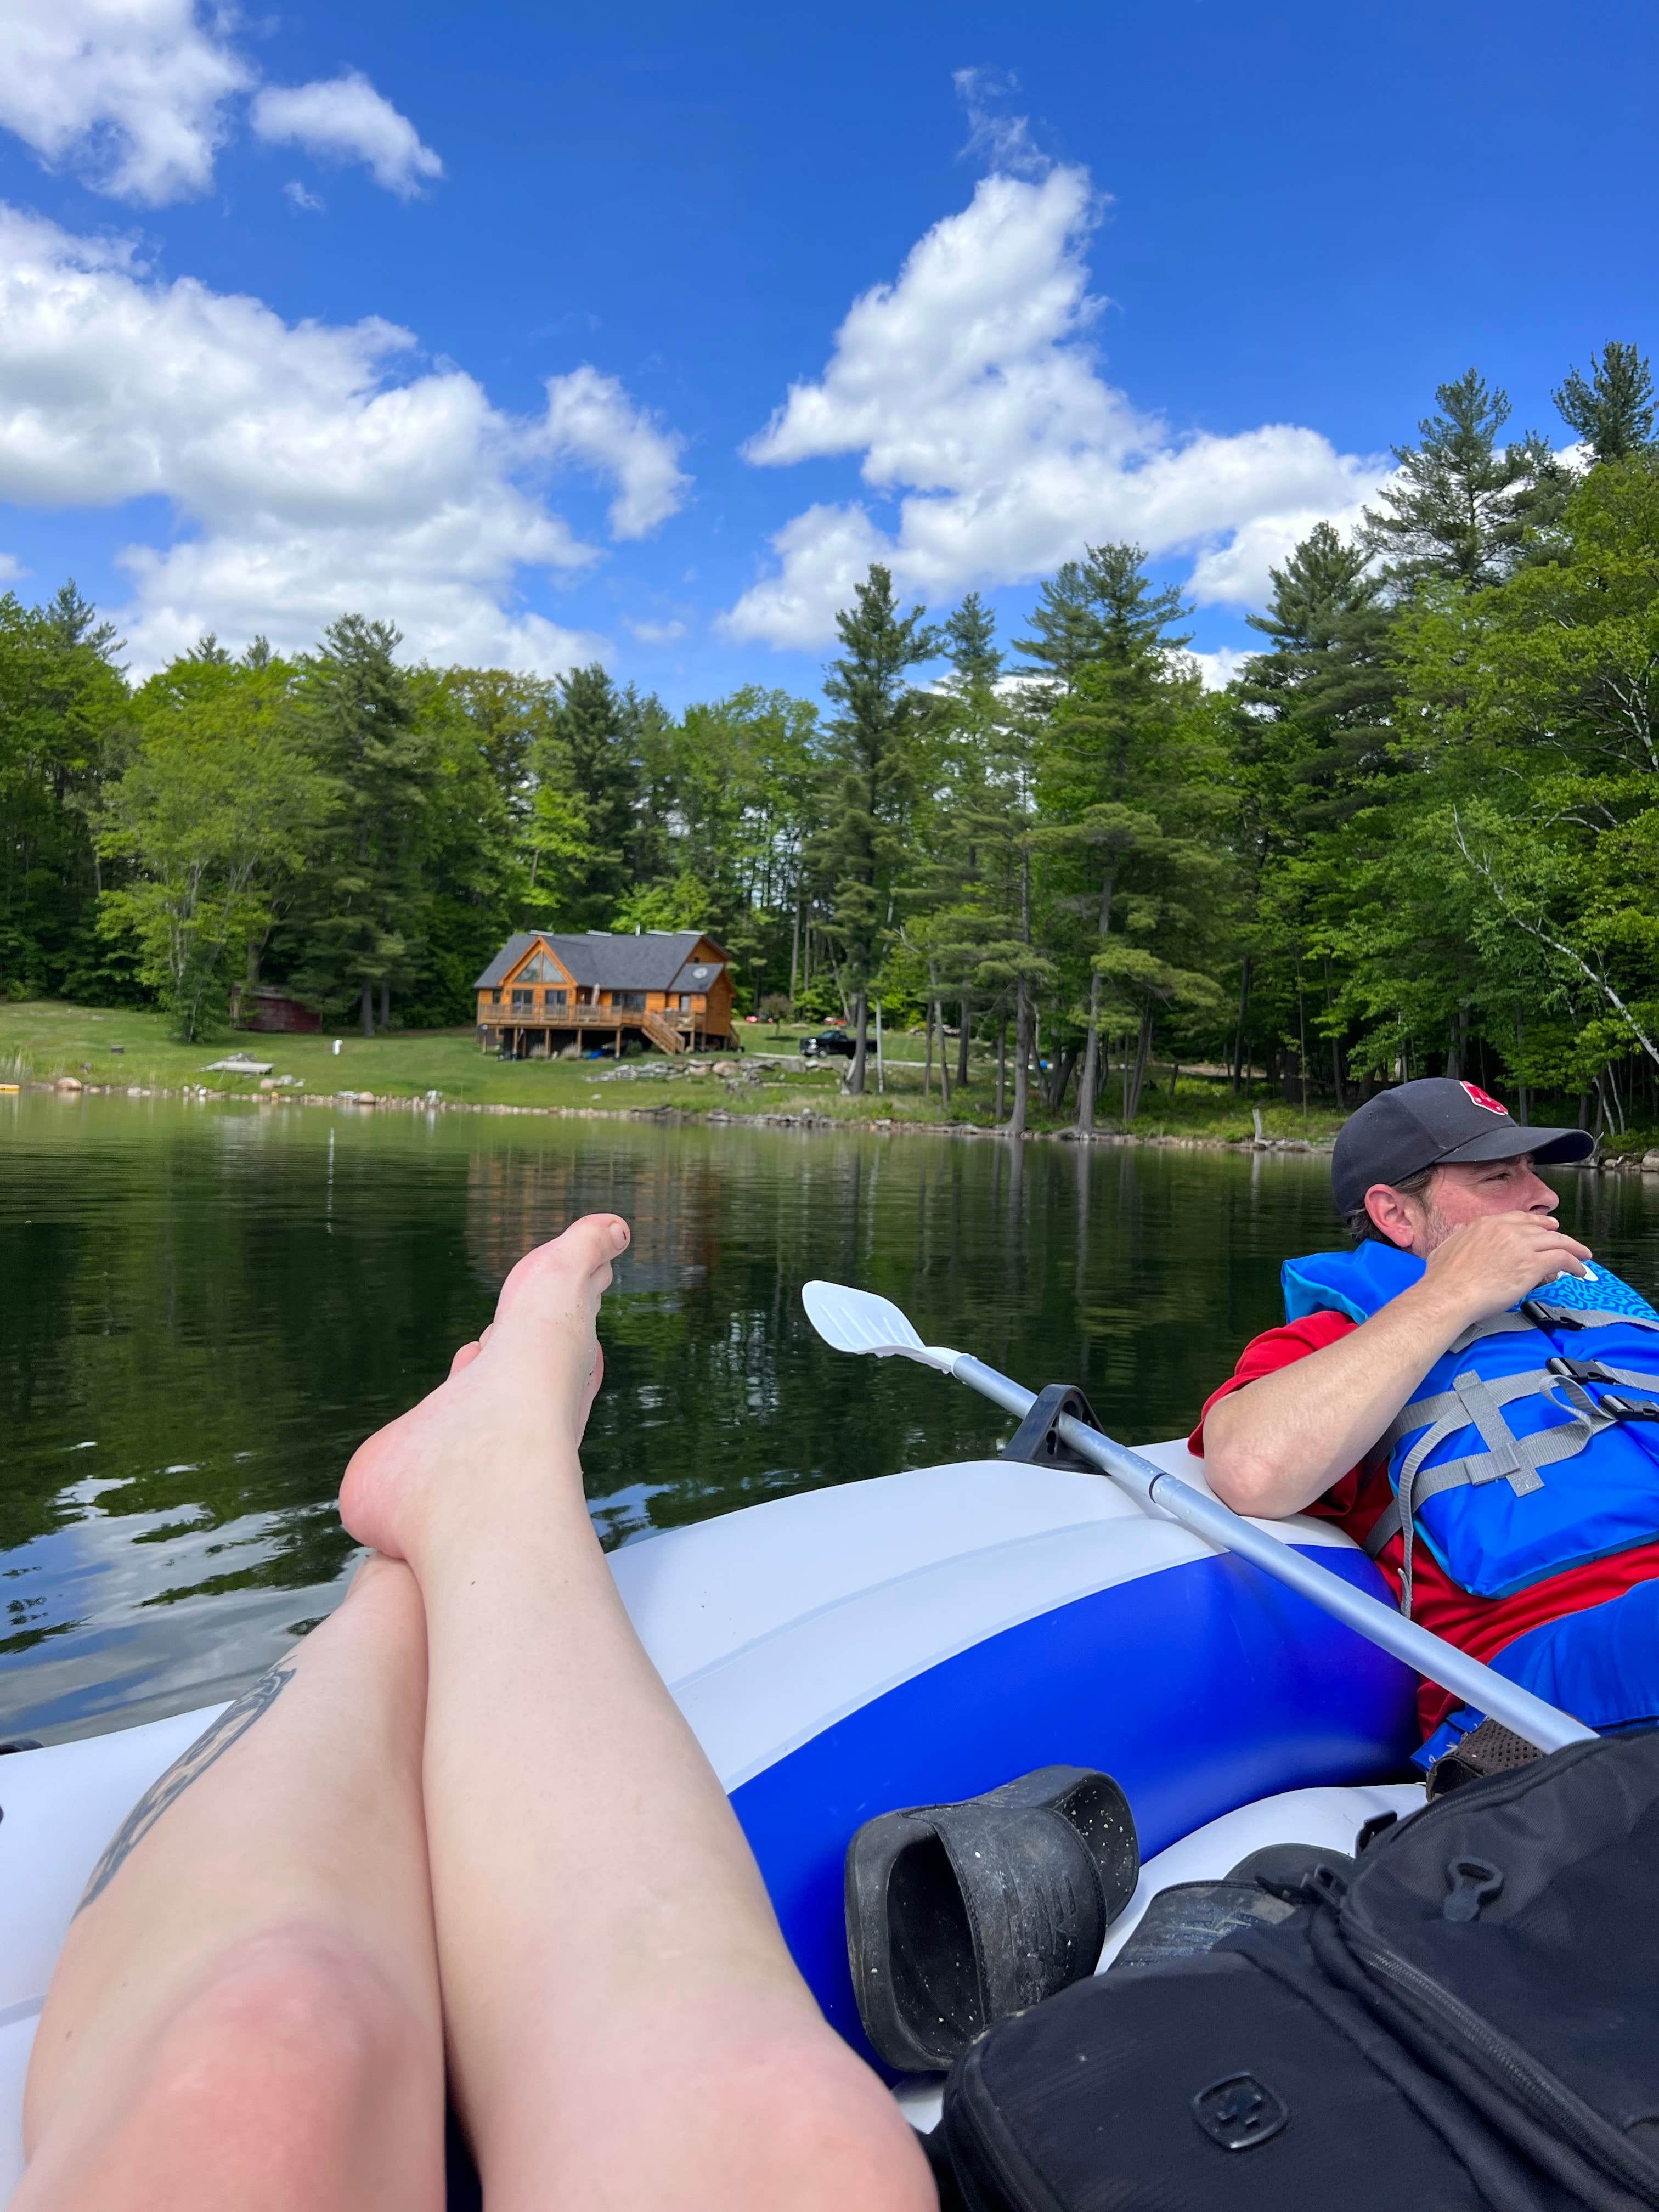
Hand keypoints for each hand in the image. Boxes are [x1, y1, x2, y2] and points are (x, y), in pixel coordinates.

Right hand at [1416, 1212, 1592, 1330]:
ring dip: (1574, 1249)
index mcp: (1486, 1224)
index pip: (1520, 1218)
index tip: (1547, 1226)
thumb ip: (1459, 1235)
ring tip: (1584, 1256)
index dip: (1537, 1222)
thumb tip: (1461, 1229)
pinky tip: (1580, 1271)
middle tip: (1569, 1241)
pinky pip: (1562, 1259)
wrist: (1449, 1294)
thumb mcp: (1446, 1246)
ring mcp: (1521, 1246)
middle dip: (1559, 1234)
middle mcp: (1507, 1229)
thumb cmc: (1444, 1278)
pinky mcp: (1533, 1265)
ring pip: (1558, 1242)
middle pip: (1542, 1229)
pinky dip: (1575, 1264)